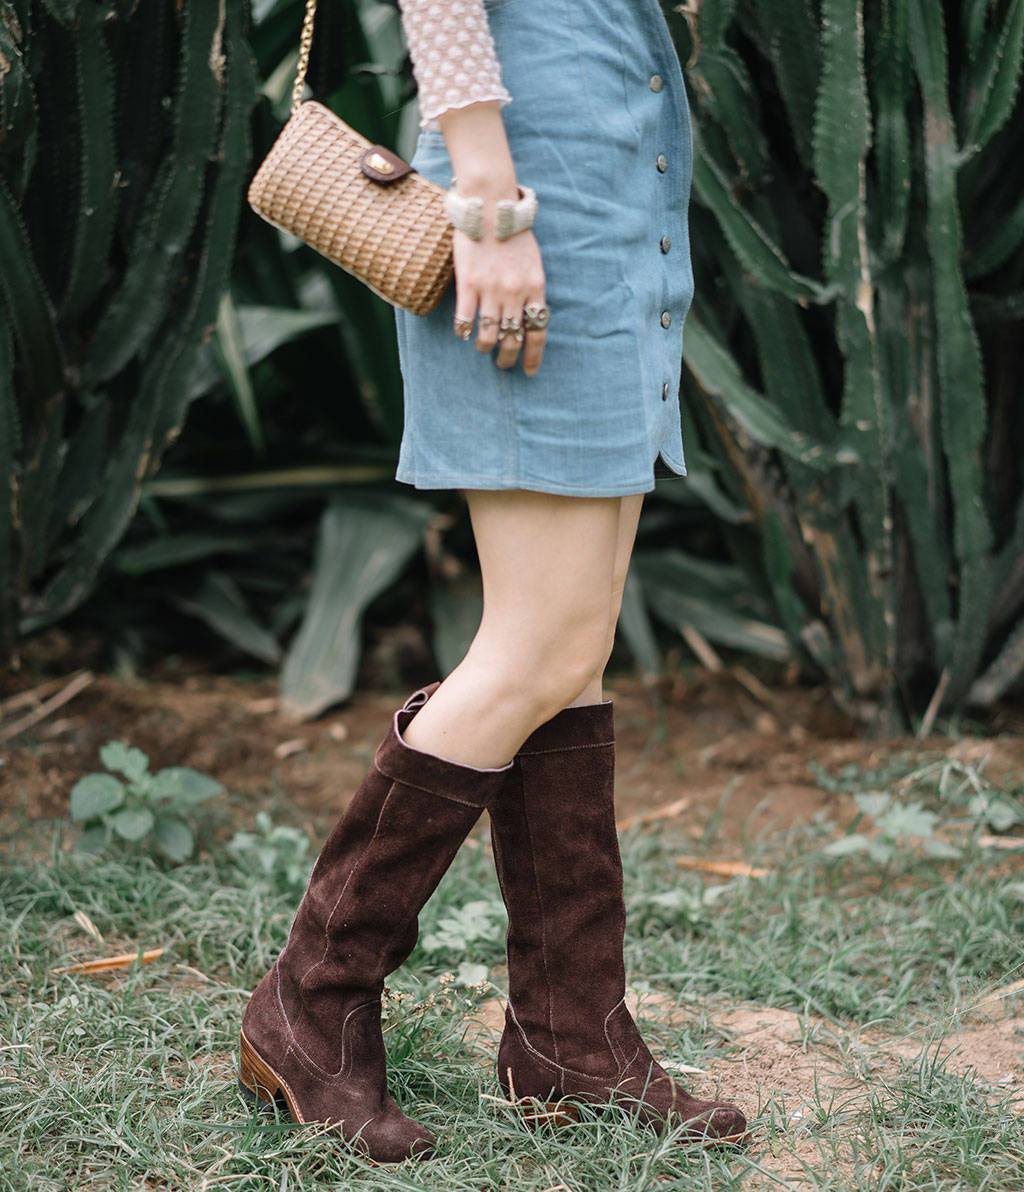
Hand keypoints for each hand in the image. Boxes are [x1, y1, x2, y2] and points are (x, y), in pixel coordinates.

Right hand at [435, 101, 547, 375]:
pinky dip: (464, 331)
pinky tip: (463, 334)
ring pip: (490, 335)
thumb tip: (530, 316)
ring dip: (487, 348)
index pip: (538, 332)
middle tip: (504, 366)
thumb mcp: (534, 262)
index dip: (534, 356)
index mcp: (535, 288)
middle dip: (509, 359)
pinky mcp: (469, 284)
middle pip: (514, 339)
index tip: (530, 372)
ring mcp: (491, 290)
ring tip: (483, 350)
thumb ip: (532, 289)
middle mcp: (515, 293)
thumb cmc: (514, 234)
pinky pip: (466, 319)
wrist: (491, 208)